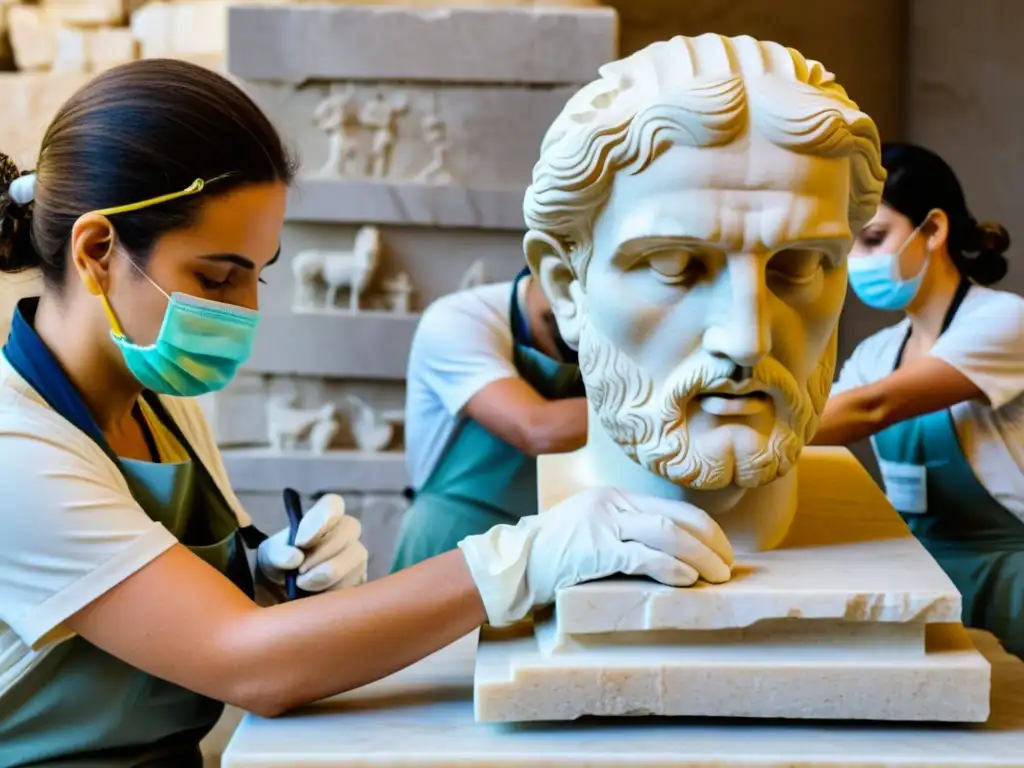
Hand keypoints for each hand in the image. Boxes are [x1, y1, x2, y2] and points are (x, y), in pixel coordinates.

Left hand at [257, 494, 368, 592]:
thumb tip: (295, 558)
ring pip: (355, 558)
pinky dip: (333, 591)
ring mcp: (357, 556)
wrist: (287, 592)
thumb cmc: (281, 564)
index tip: (300, 543)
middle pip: (349, 529)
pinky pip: (356, 582)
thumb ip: (277, 554)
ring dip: (326, 576)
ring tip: (303, 586)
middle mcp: (346, 531)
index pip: (333, 504)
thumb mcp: (269, 557)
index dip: (320, 520)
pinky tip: (318, 595)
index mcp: (323, 517)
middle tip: (299, 572)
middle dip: (322, 553)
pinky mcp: (361, 579)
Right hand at [458, 486, 733, 626]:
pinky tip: (687, 581)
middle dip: (712, 545)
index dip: (706, 531)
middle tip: (729, 568)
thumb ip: (625, 532)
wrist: (514, 564)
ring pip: (668, 535)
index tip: (723, 552)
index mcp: (615, 497)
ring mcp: (604, 525)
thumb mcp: (591, 529)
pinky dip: (671, 569)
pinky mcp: (595, 550)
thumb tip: (672, 554)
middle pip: (679, 519)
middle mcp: (613, 504)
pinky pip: (643, 557)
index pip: (674, 509)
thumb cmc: (554, 554)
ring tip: (717, 578)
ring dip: (701, 558)